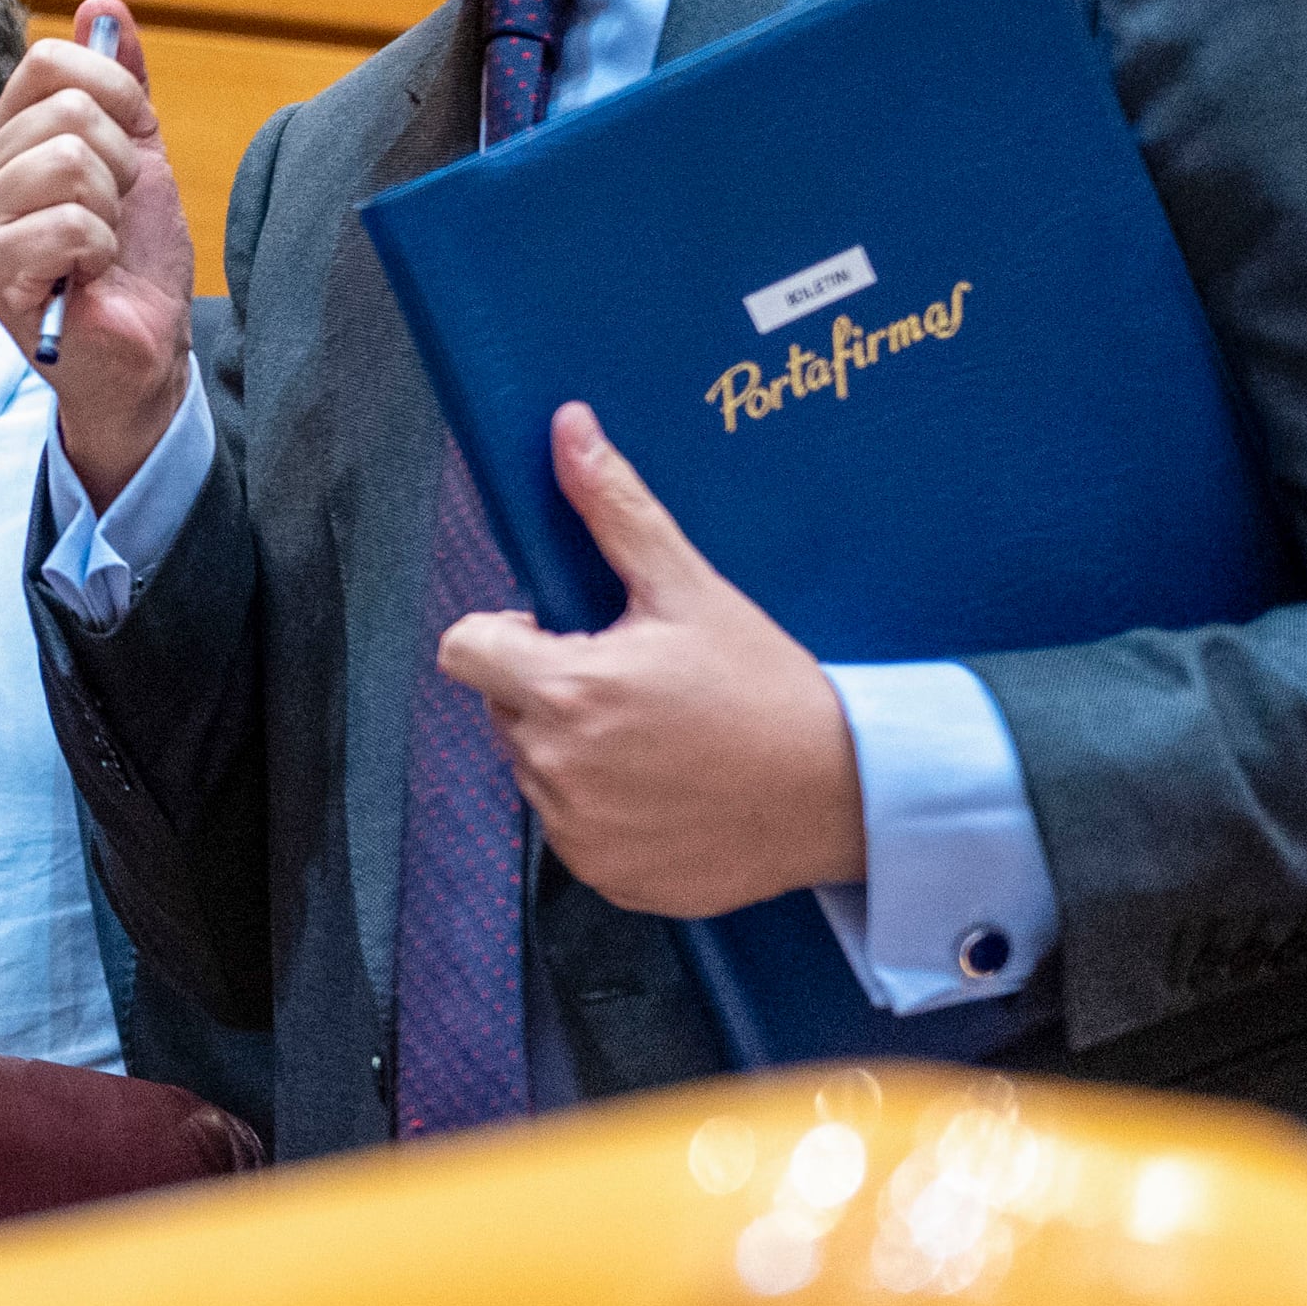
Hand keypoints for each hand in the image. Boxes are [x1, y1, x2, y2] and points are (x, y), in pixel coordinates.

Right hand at [0, 0, 192, 501]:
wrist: (142, 346)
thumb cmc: (132, 259)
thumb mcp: (137, 156)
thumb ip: (119, 85)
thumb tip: (102, 7)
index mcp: (6, 142)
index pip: (48, 62)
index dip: (115, 91)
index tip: (132, 142)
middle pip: (69, 112)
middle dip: (122, 163)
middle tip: (113, 213)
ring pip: (71, 162)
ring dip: (113, 209)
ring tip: (100, 245)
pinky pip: (70, 223)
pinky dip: (104, 249)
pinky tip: (90, 274)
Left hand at [434, 402, 864, 917]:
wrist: (844, 792)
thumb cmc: (768, 688)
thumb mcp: (689, 589)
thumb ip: (614, 510)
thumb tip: (568, 430)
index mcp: (563, 691)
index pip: (463, 650)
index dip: (504, 635)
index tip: (561, 635)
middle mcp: (555, 768)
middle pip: (502, 709)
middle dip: (547, 689)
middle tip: (634, 686)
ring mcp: (578, 831)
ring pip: (535, 769)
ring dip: (574, 749)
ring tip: (659, 738)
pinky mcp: (606, 875)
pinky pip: (573, 828)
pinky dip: (605, 809)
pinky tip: (669, 788)